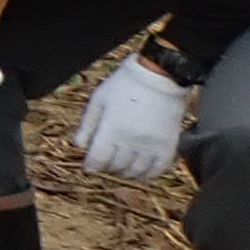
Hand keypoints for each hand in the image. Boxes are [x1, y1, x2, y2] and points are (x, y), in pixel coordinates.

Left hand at [74, 55, 190, 178]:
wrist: (160, 76)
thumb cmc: (125, 85)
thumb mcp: (98, 100)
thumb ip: (87, 125)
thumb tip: (79, 146)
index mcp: (112, 128)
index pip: (98, 160)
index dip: (91, 166)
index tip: (89, 166)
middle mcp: (132, 140)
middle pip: (115, 167)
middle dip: (106, 167)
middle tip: (106, 160)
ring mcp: (152, 144)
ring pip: (135, 172)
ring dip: (125, 171)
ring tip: (121, 163)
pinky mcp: (169, 145)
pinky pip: (158, 170)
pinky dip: (147, 173)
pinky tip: (140, 167)